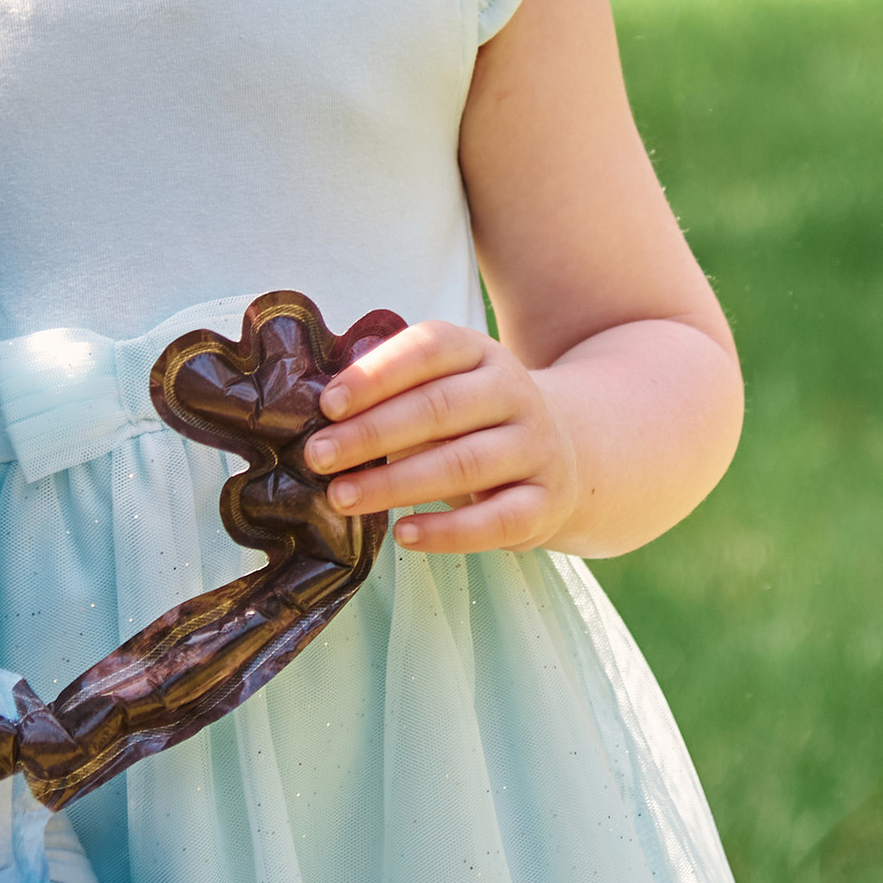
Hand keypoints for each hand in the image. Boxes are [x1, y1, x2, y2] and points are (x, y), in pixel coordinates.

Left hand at [304, 319, 581, 553]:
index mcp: (481, 353)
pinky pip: (497, 520)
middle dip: (372, 433)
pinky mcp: (544, 501)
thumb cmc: (473, 419)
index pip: (431, 348)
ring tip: (342, 497)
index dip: (377, 374)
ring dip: (395, 483)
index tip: (327, 404)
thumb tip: (322, 408)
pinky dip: (448, 531)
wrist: (564, 452)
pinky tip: (403, 534)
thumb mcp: (446, 385)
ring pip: (463, 464)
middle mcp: (513, 392)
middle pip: (440, 408)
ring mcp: (535, 447)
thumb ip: (395, 389)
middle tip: (318, 456)